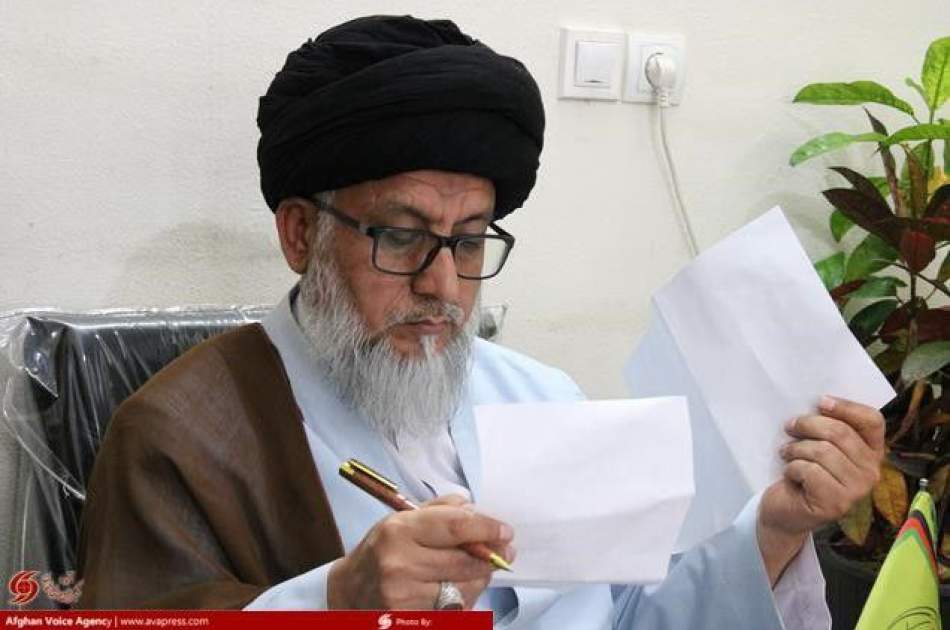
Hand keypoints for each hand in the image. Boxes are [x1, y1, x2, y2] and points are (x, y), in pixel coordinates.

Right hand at [327, 494, 514, 609]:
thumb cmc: (380, 552)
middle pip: (466, 561)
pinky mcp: (414, 621)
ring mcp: (406, 599)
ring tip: (478, 569)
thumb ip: (440, 510)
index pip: (456, 527)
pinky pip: (456, 609)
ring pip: (465, 588)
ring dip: (479, 578)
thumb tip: (474, 508)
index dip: (487, 528)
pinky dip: (465, 598)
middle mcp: (401, 565)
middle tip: (504, 551)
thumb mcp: (401, 520)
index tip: (505, 531)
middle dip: (491, 555)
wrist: (348, 594)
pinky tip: (458, 588)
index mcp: (398, 532)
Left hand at [757, 395, 884, 583]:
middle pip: (840, 433)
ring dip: (796, 449)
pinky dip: (793, 468)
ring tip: (786, 453)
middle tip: (789, 427)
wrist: (784, 511)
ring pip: (822, 451)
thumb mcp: (818, 445)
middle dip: (808, 425)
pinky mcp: (837, 504)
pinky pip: (810, 471)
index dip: (847, 407)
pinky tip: (790, 475)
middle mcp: (872, 472)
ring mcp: (857, 491)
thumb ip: (827, 427)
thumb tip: (818, 402)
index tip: (820, 402)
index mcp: (872, 452)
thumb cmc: (802, 472)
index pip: (873, 421)